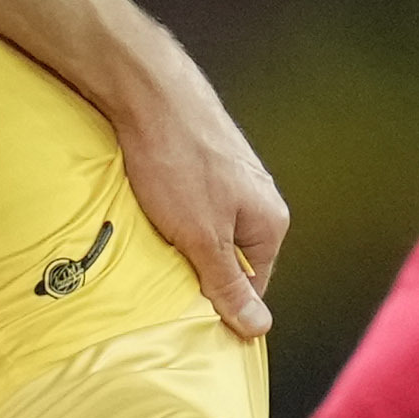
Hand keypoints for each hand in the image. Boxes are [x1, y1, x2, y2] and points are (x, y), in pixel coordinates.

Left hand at [108, 41, 288, 336]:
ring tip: (152, 234)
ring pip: (207, 228)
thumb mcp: (202, 238)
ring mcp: (232, 176)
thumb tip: (258, 326)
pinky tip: (148, 206)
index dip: (221, 301)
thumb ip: (229, 284)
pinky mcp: (204, 160)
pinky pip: (190, 203)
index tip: (188, 311)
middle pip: (230, 255)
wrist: (149, 91)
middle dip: (196, 266)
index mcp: (270, 221)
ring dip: (179, 238)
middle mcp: (258, 197)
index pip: (254, 284)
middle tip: (164, 269)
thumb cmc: (178, 159)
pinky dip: (168, 211)